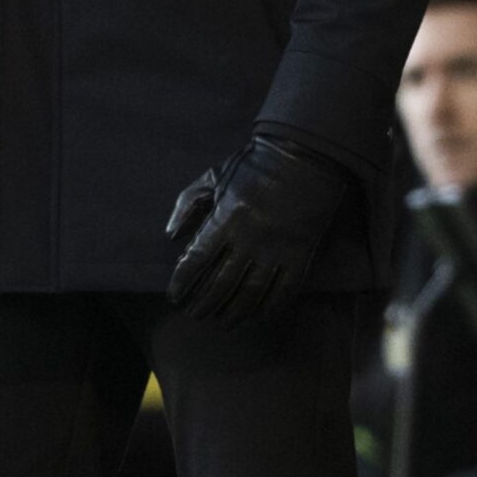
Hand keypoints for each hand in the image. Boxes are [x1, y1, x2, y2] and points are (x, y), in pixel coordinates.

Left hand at [165, 135, 349, 327]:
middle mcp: (250, 238)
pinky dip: (267, 308)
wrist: (305, 154)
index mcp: (226, 217)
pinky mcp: (300, 255)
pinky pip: (282, 292)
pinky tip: (255, 315)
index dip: (182, 281)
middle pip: (221, 283)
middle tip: (195, 314)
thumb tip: (172, 236)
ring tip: (222, 322)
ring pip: (251, 294)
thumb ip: (188, 203)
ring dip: (233, 313)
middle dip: (204, 304)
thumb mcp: (215, 175)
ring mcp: (277, 249)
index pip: (197, 260)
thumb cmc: (255, 164)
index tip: (175, 295)